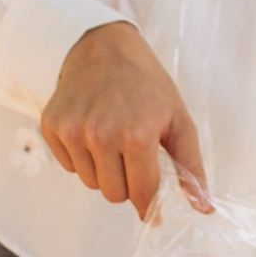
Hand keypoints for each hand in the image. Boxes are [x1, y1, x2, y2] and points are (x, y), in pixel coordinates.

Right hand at [39, 21, 208, 213]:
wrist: (105, 48)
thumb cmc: (147, 86)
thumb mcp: (179, 120)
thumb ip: (191, 167)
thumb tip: (204, 208)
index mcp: (136, 134)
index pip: (142, 194)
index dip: (150, 204)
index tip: (154, 208)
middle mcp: (100, 134)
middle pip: (113, 194)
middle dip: (126, 183)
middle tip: (132, 155)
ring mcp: (72, 130)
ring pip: (89, 183)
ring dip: (103, 171)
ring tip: (112, 139)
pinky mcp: (51, 126)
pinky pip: (68, 167)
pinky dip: (82, 158)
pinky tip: (91, 131)